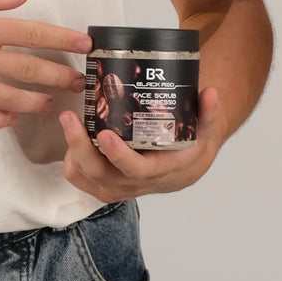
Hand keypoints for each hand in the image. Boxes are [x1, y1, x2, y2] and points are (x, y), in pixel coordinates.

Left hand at [57, 87, 227, 201]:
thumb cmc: (192, 146)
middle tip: (71, 117)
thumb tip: (211, 93)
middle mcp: (135, 183)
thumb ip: (209, 113)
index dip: (118, 155)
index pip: (135, 169)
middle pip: (101, 173)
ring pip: (86, 177)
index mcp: (159, 170)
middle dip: (81, 146)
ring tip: (70, 121)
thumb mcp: (206, 131)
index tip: (105, 134)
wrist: (185, 167)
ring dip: (73, 152)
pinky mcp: (106, 186)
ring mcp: (118, 187)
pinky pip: (81, 179)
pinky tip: (74, 137)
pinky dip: (73, 161)